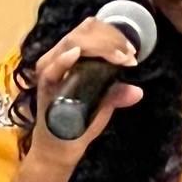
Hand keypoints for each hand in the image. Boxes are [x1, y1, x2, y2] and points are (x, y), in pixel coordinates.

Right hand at [28, 17, 144, 171]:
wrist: (60, 151)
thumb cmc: (78, 124)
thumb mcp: (102, 105)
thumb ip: (115, 93)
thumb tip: (137, 91)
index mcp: (69, 56)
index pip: (89, 30)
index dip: (113, 34)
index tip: (132, 51)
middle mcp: (56, 58)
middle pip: (83, 32)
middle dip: (111, 39)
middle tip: (130, 55)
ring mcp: (49, 71)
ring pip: (73, 42)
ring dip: (101, 47)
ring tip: (121, 59)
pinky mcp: (44, 87)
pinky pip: (52, 69)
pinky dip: (64, 59)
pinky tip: (77, 54)